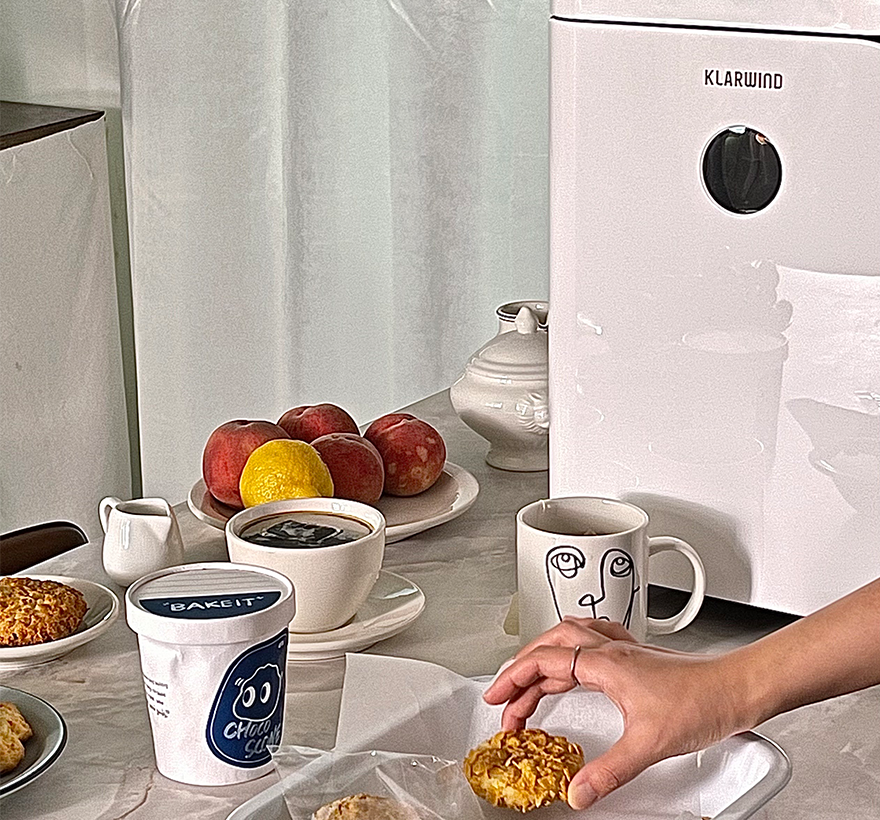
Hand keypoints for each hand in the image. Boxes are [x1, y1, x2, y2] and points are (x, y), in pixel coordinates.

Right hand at [483, 617, 747, 809]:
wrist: (737, 686)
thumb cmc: (701, 700)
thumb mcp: (649, 744)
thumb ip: (609, 771)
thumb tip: (579, 791)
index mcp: (605, 663)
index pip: (544, 661)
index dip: (514, 679)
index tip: (498, 698)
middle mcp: (610, 650)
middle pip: (550, 646)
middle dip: (521, 669)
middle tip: (506, 696)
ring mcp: (624, 650)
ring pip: (570, 636)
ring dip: (543, 654)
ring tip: (530, 678)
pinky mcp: (637, 656)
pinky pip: (593, 638)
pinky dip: (573, 647)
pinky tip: (577, 659)